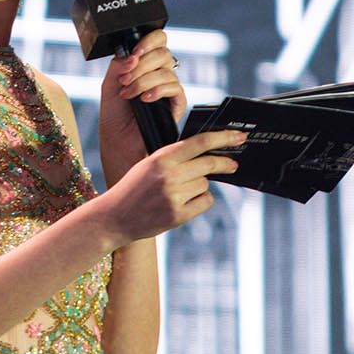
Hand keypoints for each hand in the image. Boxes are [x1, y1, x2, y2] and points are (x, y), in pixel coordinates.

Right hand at [93, 129, 244, 243]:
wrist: (114, 217)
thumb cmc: (133, 188)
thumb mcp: (149, 164)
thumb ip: (174, 157)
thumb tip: (207, 152)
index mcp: (161, 158)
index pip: (199, 142)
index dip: (223, 137)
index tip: (239, 136)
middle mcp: (169, 176)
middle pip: (209, 164)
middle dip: (224, 163)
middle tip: (233, 164)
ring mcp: (174, 197)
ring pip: (205, 184)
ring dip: (200, 185)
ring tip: (179, 191)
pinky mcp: (178, 216)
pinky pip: (204, 201)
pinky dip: (200, 201)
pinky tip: (183, 203)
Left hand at [98, 28, 187, 183]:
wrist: (118, 140)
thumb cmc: (114, 114)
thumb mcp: (110, 83)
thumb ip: (119, 64)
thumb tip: (133, 56)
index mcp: (145, 62)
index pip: (157, 39)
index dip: (148, 41)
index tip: (134, 52)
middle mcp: (159, 72)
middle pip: (163, 53)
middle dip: (141, 65)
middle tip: (124, 80)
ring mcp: (169, 87)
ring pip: (166, 71)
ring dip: (143, 81)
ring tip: (128, 94)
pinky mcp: (177, 102)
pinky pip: (175, 88)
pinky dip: (157, 91)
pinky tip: (144, 99)